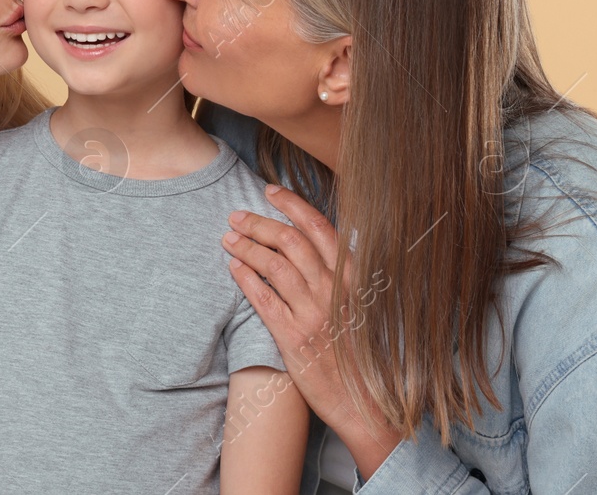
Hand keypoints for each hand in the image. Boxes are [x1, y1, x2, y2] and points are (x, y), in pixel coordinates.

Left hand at [221, 183, 403, 478]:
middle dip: (259, 223)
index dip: (292, 205)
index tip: (270, 191)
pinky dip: (246, 279)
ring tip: (228, 239)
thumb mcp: (365, 307)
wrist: (367, 405)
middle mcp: (335, 292)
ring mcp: (314, 315)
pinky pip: (264, 300)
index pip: (320, 228)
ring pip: (274, 266)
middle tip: (237, 216)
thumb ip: (343, 276)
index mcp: (355, 280)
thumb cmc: (365, 355)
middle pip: (290, 241)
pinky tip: (233, 268)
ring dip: (247, 247)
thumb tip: (318, 244)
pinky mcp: (294, 338)